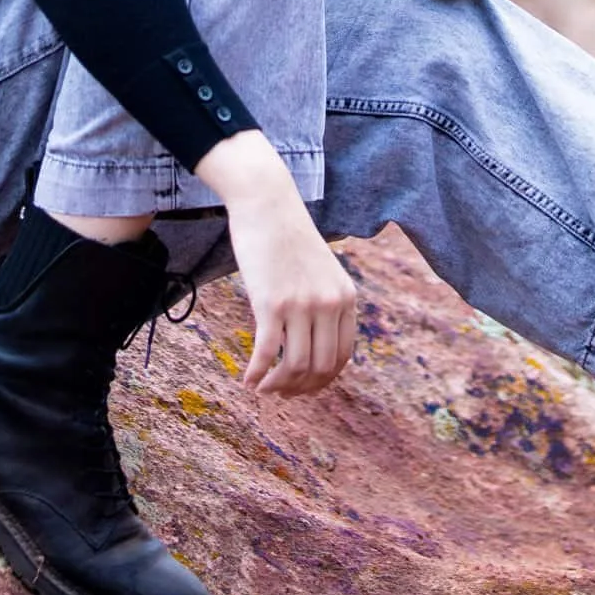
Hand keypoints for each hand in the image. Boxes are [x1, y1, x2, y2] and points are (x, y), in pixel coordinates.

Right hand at [193, 131, 357, 396]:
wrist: (267, 202)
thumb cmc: (288, 235)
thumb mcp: (321, 269)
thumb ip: (325, 302)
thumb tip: (314, 343)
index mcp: (346, 297)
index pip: (342, 356)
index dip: (322, 380)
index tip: (302, 386)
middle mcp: (329, 303)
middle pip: (321, 367)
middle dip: (300, 388)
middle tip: (279, 392)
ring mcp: (302, 304)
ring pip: (295, 366)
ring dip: (278, 386)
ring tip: (263, 388)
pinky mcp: (271, 302)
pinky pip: (268, 353)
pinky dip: (258, 374)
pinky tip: (247, 381)